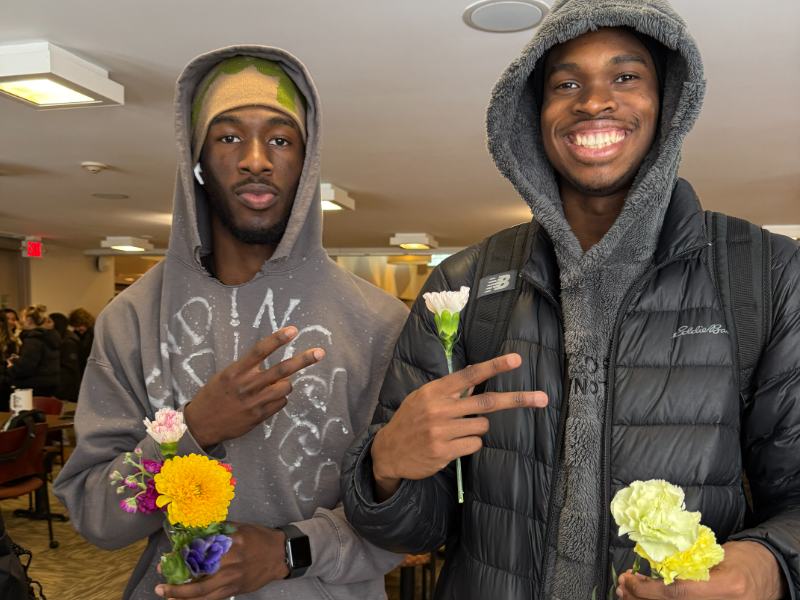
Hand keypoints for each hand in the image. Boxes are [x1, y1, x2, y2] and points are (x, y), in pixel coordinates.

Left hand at [155, 524, 287, 598]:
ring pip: (203, 595)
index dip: (181, 559)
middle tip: (161, 587)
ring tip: (168, 597)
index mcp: (230, 544)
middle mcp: (230, 564)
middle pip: (199, 579)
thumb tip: (198, 531)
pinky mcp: (235, 589)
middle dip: (177, 587)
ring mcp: (232, 579)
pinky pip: (213, 599)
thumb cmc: (259, 538)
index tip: (167, 561)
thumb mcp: (240, 528)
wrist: (279, 554)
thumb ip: (219, 530)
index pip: (201, 554)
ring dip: (184, 598)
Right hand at [184, 326, 323, 447]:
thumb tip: (273, 367)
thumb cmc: (215, 395)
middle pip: (281, 370)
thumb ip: (248, 370)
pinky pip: (280, 403)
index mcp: (235, 371)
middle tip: (319, 352)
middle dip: (303, 360)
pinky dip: (279, 399)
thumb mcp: (225, 376)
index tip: (293, 330)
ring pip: (285, 388)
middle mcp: (246, 386)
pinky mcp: (259, 416)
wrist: (201, 424)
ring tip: (277, 385)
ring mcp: (254, 402)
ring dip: (286, 384)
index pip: (259, 351)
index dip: (277, 339)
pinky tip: (267, 400)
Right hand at [371, 353, 547, 499]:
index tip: (516, 360)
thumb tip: (477, 377)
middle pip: (487, 402)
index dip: (494, 367)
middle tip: (542, 398)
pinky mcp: (444, 451)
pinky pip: (474, 445)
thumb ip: (449, 390)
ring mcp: (441, 431)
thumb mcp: (424, 398)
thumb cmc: (410, 420)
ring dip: (477, 429)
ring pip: (482, 427)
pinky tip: (452, 445)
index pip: (470, 375)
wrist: (388, 451)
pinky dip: (469, 444)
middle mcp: (439, 409)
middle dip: (517, 400)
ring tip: (456, 432)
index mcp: (435, 391)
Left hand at [617, 540, 785, 599]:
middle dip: (641, 598)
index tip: (629, 580)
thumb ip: (687, 563)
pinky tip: (647, 599)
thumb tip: (652, 565)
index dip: (648, 590)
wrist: (769, 575)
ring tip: (629, 594)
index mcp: (726, 586)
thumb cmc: (744, 559)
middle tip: (623, 586)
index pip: (677, 594)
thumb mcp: (716, 556)